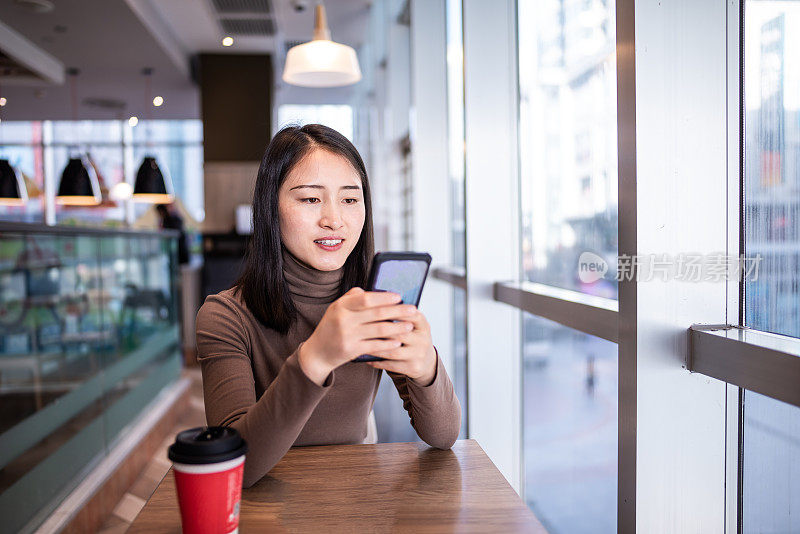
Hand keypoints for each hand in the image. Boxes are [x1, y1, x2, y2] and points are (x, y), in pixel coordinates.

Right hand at [298, 287, 418, 384]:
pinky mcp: (351, 350)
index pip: (366, 298)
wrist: (317, 353)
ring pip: (379, 330)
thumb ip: (352, 297)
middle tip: (413, 310)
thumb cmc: (331, 328)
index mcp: (340, 306)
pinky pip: (375, 345)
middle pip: (376, 314)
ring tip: (409, 326)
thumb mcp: (336, 309)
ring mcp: (347, 336)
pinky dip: (388, 344)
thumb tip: (370, 290)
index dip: (384, 297)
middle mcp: (343, 320)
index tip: (398, 296)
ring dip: (397, 328)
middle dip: (397, 311)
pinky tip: (398, 341)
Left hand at [365, 309, 437, 385]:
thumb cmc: (413, 339)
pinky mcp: (413, 368)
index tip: (376, 308)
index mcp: (423, 325)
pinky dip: (377, 361)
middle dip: (380, 329)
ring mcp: (419, 355)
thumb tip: (378, 303)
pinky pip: (391, 365)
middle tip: (363, 326)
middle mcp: (423, 339)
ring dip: (376, 347)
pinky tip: (367, 358)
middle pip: (400, 333)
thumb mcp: (413, 325)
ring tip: (362, 343)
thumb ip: (400, 315)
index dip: (394, 311)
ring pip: (393, 350)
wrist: (426, 362)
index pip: (411, 315)